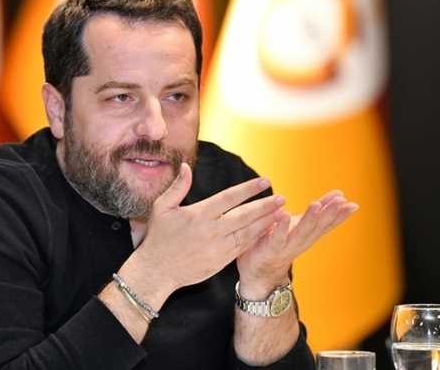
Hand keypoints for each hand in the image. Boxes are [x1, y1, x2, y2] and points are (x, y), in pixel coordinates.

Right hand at [129, 163, 285, 298]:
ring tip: (281, 214)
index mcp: (199, 215)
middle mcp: (211, 231)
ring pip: (248, 233)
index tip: (265, 182)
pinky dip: (256, 240)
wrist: (157, 271)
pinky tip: (267, 233)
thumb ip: (178, 187)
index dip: (249, 189)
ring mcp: (217, 248)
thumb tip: (187, 167)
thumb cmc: (158, 238)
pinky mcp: (220, 262)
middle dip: (265, 206)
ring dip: (266, 223)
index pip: (229, 198)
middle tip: (282, 198)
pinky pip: (243, 248)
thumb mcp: (161, 208)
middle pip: (245, 216)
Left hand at [236, 190, 358, 297]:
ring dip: (310, 218)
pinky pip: (278, 238)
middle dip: (330, 213)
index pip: (328, 223)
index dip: (340, 215)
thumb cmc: (281, 242)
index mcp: (310, 234)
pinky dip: (282, 227)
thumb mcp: (301, 223)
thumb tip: (340, 193)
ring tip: (316, 204)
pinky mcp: (271, 249)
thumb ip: (319, 210)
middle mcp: (302, 241)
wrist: (259, 271)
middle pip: (318, 226)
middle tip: (341, 201)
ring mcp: (287, 246)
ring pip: (301, 232)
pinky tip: (285, 215)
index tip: (353, 205)